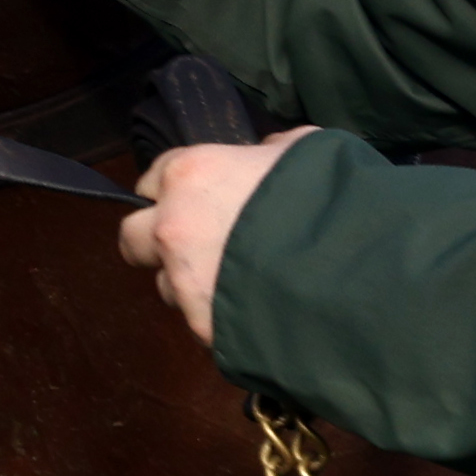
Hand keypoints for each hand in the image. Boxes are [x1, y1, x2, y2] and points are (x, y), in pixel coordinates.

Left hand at [119, 129, 305, 346]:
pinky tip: (256, 309)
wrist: (344, 266)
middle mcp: (173, 226)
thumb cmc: (323, 194)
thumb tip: (259, 159)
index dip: (176, 189)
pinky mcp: (203, 326)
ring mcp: (184, 281)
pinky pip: (199, 321)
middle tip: (192, 244)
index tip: (198, 198)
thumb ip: (266, 152)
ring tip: (238, 281)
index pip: (152, 178)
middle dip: (155, 240)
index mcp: (190, 175)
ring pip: (164, 285)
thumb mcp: (300, 148)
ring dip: (189, 282)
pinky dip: (220, 316)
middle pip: (132, 236)